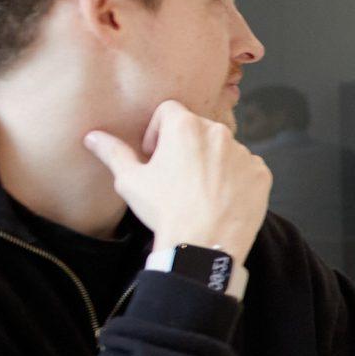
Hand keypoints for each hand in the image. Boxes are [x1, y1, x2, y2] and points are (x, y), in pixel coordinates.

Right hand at [82, 100, 270, 261]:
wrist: (204, 244)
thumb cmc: (165, 211)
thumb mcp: (130, 180)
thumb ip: (113, 152)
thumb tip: (93, 136)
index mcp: (185, 126)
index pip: (168, 111)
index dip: (157, 131)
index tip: (154, 155)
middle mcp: (219, 132)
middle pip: (198, 128)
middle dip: (185, 146)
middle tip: (174, 175)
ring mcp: (244, 153)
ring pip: (223, 149)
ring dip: (210, 161)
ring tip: (198, 191)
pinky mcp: (261, 173)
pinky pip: (245, 168)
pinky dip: (234, 178)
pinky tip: (220, 199)